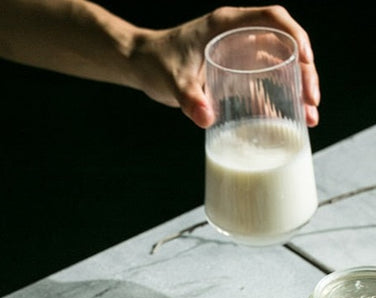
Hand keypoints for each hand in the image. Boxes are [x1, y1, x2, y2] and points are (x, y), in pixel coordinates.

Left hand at [129, 5, 319, 127]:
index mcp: (227, 24)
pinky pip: (261, 83)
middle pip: (284, 45)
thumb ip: (188, 99)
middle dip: (304, 72)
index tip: (306, 62)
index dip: (295, 36)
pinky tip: (283, 122)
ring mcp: (237, 53)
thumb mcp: (172, 81)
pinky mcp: (232, 72)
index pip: (272, 19)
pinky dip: (274, 100)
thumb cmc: (155, 63)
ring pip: (278, 66)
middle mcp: (237, 34)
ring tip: (308, 117)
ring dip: (295, 89)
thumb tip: (206, 119)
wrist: (141, 65)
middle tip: (312, 102)